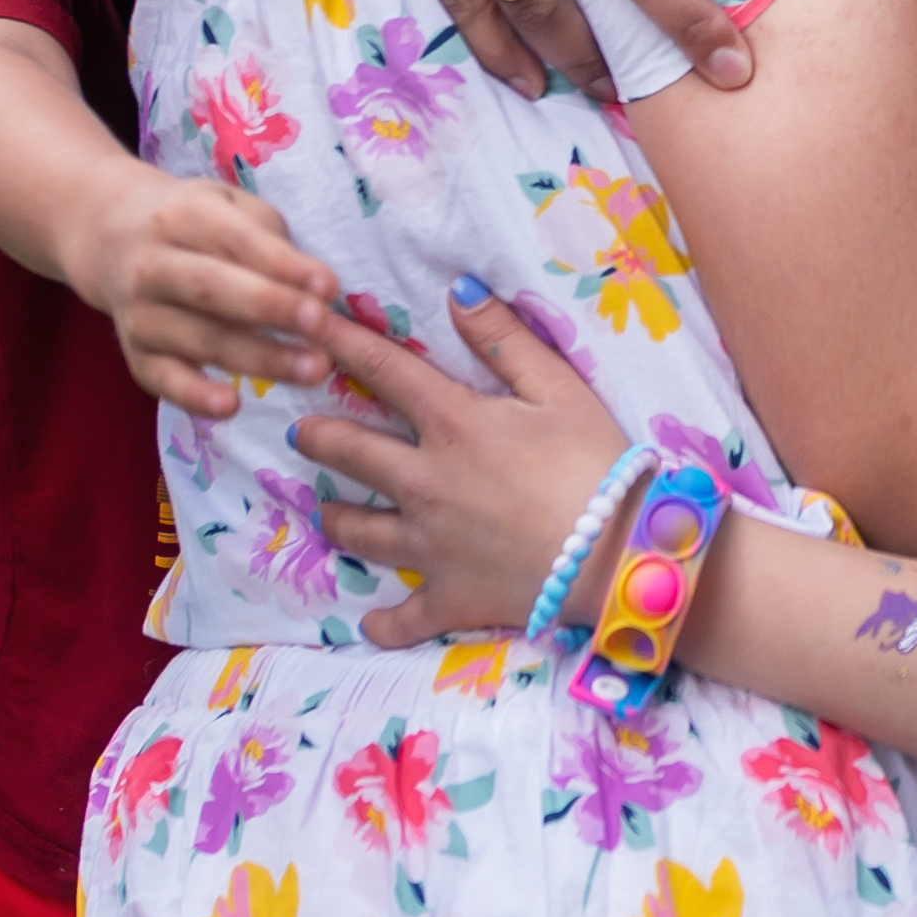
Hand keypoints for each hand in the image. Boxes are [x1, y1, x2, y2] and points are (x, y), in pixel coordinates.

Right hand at [60, 170, 335, 420]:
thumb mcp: (228, 206)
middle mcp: (152, 264)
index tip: (329, 286)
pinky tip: (231, 405)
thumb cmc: (193, 222)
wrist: (109, 237)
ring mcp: (139, 313)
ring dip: (258, 358)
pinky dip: (194, 396)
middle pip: (213, 288)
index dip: (283, 264)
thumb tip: (317, 285)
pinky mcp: (135, 354)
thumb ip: (269, 237)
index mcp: (182, 216)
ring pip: (199, 339)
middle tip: (321, 325)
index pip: (236, 240)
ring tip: (312, 370)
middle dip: (270, 307)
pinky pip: (164, 380)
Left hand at [292, 285, 638, 645]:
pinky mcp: (448, 596)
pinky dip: (386, 623)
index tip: (306, 320)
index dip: (343, 342)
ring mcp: (429, 544)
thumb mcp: (560, 387)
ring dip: (338, 518)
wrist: (615, 556)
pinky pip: (404, 617)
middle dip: (318, 438)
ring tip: (327, 511)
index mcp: (452, 424)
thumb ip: (504, 339)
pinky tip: (371, 625)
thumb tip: (457, 291)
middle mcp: (424, 482)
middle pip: (351, 454)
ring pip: (359, 532)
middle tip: (301, 432)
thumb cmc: (596, 463)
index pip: (385, 370)